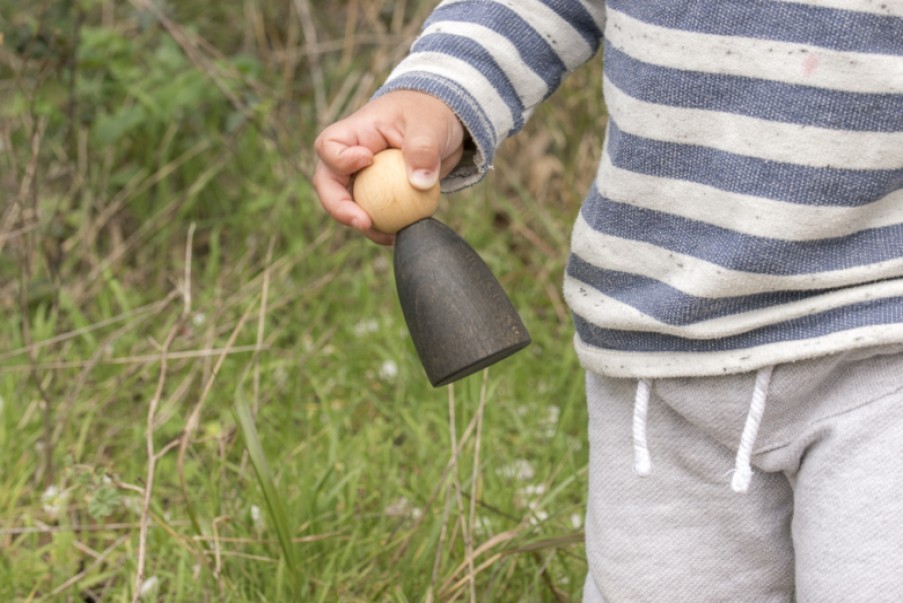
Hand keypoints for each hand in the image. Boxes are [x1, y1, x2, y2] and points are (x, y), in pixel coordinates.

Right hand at [313, 90, 464, 243]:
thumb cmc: (430, 114)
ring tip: (389, 236)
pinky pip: (374, 215)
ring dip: (364, 225)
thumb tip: (420, 183)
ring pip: (348, 206)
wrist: (443, 125)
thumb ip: (424, 150)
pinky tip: (401, 234)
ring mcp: (362, 178)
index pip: (329, 146)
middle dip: (339, 207)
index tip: (367, 160)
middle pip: (328, 184)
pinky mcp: (378, 195)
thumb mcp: (430, 125)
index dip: (340, 159)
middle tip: (364, 222)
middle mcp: (350, 157)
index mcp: (355, 132)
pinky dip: (384, 228)